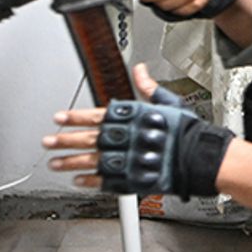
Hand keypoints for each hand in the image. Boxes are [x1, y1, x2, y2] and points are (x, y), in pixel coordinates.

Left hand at [43, 63, 233, 197]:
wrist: (203, 156)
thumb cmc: (187, 130)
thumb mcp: (168, 102)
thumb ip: (148, 88)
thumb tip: (139, 70)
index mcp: (133, 117)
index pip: (98, 115)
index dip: (76, 117)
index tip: (58, 118)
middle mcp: (128, 137)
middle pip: (90, 139)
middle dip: (66, 140)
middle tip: (48, 141)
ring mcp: (130, 159)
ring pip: (93, 161)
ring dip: (71, 162)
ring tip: (54, 163)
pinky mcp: (135, 178)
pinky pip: (107, 181)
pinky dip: (91, 181)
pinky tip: (77, 180)